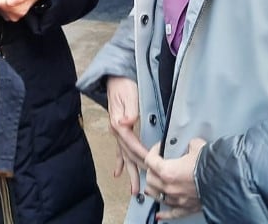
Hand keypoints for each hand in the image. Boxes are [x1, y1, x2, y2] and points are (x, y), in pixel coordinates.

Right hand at [106, 76, 144, 195]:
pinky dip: (120, 162)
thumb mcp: (129, 95)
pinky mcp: (119, 129)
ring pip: (124, 156)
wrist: (116, 77)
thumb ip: (129, 110)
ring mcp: (117, 131)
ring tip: (133, 189)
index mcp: (119, 123)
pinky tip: (118, 173)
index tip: (151, 166)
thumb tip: (127, 122)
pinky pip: (120, 150)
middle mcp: (117, 130)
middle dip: (135, 172)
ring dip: (129, 172)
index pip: (131, 144)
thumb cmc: (124, 85)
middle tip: (142, 188)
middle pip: (128, 155)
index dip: (142, 155)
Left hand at [144, 138, 206, 220]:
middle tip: (158, 164)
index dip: (154, 151)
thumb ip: (189, 145)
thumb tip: (191, 146)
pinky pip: (172, 213)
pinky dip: (164, 214)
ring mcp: (176, 199)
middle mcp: (169, 187)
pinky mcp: (186, 208)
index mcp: (168, 171)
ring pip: (156, 195)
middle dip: (152, 169)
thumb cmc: (211, 166)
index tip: (160, 148)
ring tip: (155, 183)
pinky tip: (159, 215)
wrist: (226, 180)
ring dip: (154, 188)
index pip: (150, 160)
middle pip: (150, 178)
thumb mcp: (197, 146)